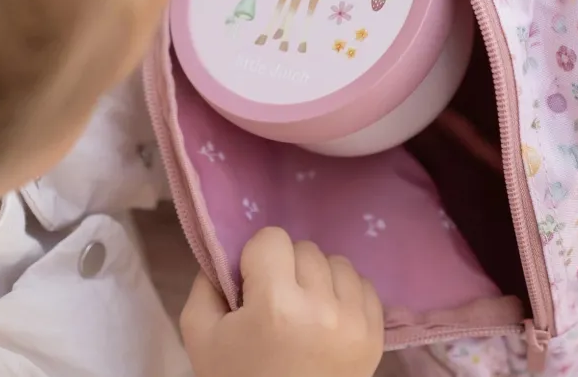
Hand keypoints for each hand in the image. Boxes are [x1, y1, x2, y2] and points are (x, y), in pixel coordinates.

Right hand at [181, 228, 383, 376]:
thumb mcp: (201, 339)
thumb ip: (206, 285)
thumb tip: (226, 254)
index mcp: (275, 304)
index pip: (272, 238)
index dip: (256, 260)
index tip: (252, 288)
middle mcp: (321, 306)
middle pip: (305, 249)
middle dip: (287, 270)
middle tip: (277, 304)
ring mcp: (354, 321)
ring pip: (336, 262)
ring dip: (318, 279)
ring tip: (305, 311)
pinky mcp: (376, 335)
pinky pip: (363, 285)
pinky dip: (344, 295)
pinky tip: (328, 319)